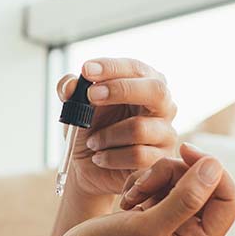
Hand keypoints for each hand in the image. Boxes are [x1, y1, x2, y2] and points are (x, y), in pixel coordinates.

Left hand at [57, 58, 177, 198]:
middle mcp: (162, 105)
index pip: (136, 68)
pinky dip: (110, 157)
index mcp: (145, 83)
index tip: (86, 70)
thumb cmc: (89, 130)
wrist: (87, 168)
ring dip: (106, 135)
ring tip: (92, 142)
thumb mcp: (74, 106)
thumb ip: (69, 89)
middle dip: (120, 90)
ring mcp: (165, 132)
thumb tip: (69, 85)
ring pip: (139, 128)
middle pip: (156, 90)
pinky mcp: (160, 159)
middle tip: (91, 96)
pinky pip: (137, 155)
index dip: (112, 67)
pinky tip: (99, 158)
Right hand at [61, 143, 234, 235]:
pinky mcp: (160, 211)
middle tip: (142, 186)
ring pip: (184, 178)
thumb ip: (184, 200)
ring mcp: (178, 222)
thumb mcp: (145, 228)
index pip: (229, 198)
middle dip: (174, 175)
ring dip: (155, 177)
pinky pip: (165, 181)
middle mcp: (194, 235)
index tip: (183, 151)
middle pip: (206, 184)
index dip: (211, 170)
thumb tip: (215, 166)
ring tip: (131, 197)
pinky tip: (128, 200)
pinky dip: (145, 181)